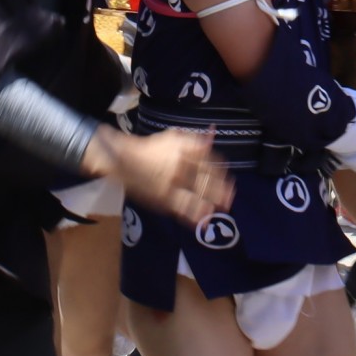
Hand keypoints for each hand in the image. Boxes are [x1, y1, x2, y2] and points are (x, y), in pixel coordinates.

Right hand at [108, 127, 231, 225]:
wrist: (124, 160)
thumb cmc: (152, 148)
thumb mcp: (174, 137)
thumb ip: (194, 139)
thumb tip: (213, 136)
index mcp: (183, 150)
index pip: (208, 161)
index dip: (220, 171)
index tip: (229, 178)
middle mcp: (179, 167)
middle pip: (205, 179)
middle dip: (220, 189)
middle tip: (231, 196)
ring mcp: (171, 184)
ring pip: (196, 194)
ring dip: (212, 202)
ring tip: (223, 208)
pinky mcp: (162, 199)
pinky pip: (181, 208)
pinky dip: (193, 214)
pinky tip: (203, 219)